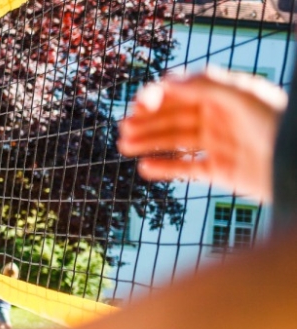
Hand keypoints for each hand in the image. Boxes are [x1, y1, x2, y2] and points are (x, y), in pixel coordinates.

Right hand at [117, 68, 285, 201]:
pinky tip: (145, 168)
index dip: (157, 97)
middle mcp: (217, 118)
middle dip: (147, 121)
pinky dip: (165, 168)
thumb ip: (207, 84)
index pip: (181, 92)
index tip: (138, 106)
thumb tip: (168, 82)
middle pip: (173, 117)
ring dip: (149, 142)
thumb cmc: (279, 126)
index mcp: (222, 96)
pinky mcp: (220, 171)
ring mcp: (217, 145)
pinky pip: (187, 169)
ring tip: (124, 146)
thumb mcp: (245, 97)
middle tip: (123, 129)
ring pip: (175, 142)